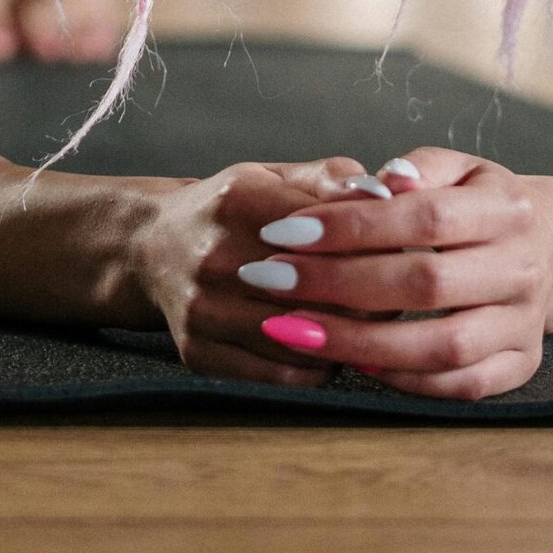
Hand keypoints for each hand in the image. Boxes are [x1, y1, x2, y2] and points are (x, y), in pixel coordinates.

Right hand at [136, 156, 375, 386]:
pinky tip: (324, 345)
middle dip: (370, 298)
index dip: (376, 248)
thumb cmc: (231, 209)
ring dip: (347, 337)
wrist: (151, 247)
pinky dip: (316, 366)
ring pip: (305, 340)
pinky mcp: (198, 352)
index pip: (330, 234)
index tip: (401, 254)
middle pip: (321, 293)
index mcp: (239, 200)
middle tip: (394, 294)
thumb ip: (332, 178)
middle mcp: (215, 256)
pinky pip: (282, 375)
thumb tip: (388, 191)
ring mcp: (203, 309)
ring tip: (363, 323)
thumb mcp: (274, 176)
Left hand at [234, 147, 552, 400]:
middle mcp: (521, 269)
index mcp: (506, 209)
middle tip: (269, 281)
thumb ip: (416, 168)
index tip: (283, 232)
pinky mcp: (521, 366)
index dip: (350, 227)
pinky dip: (403, 379)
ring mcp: (524, 324)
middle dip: (337, 285)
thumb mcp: (458, 167)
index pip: (423, 218)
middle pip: (425, 284)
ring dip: (360, 342)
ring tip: (293, 330)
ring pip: (442, 347)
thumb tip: (378, 180)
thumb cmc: (480, 204)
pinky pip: (459, 385)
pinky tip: (351, 361)